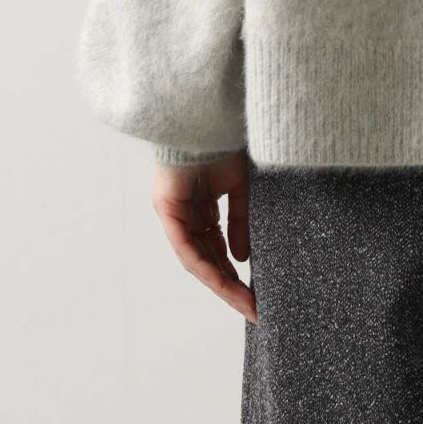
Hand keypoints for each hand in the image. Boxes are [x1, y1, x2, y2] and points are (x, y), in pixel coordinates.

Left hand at [152, 149, 257, 321]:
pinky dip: (206, 265)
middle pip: (206, 259)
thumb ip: (240, 221)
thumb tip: (241, 257)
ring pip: (197, 259)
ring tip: (243, 301)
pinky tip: (225, 279)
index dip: (234, 272)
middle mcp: (185, 213)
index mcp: (202, 205)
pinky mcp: (168, 210)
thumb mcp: (241, 187)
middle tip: (252, 307)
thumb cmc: (226, 143)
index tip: (255, 293)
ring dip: (220, 282)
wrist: (209, 116)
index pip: (216, 247)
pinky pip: (187, 247)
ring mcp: (174, 214)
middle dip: (229, 286)